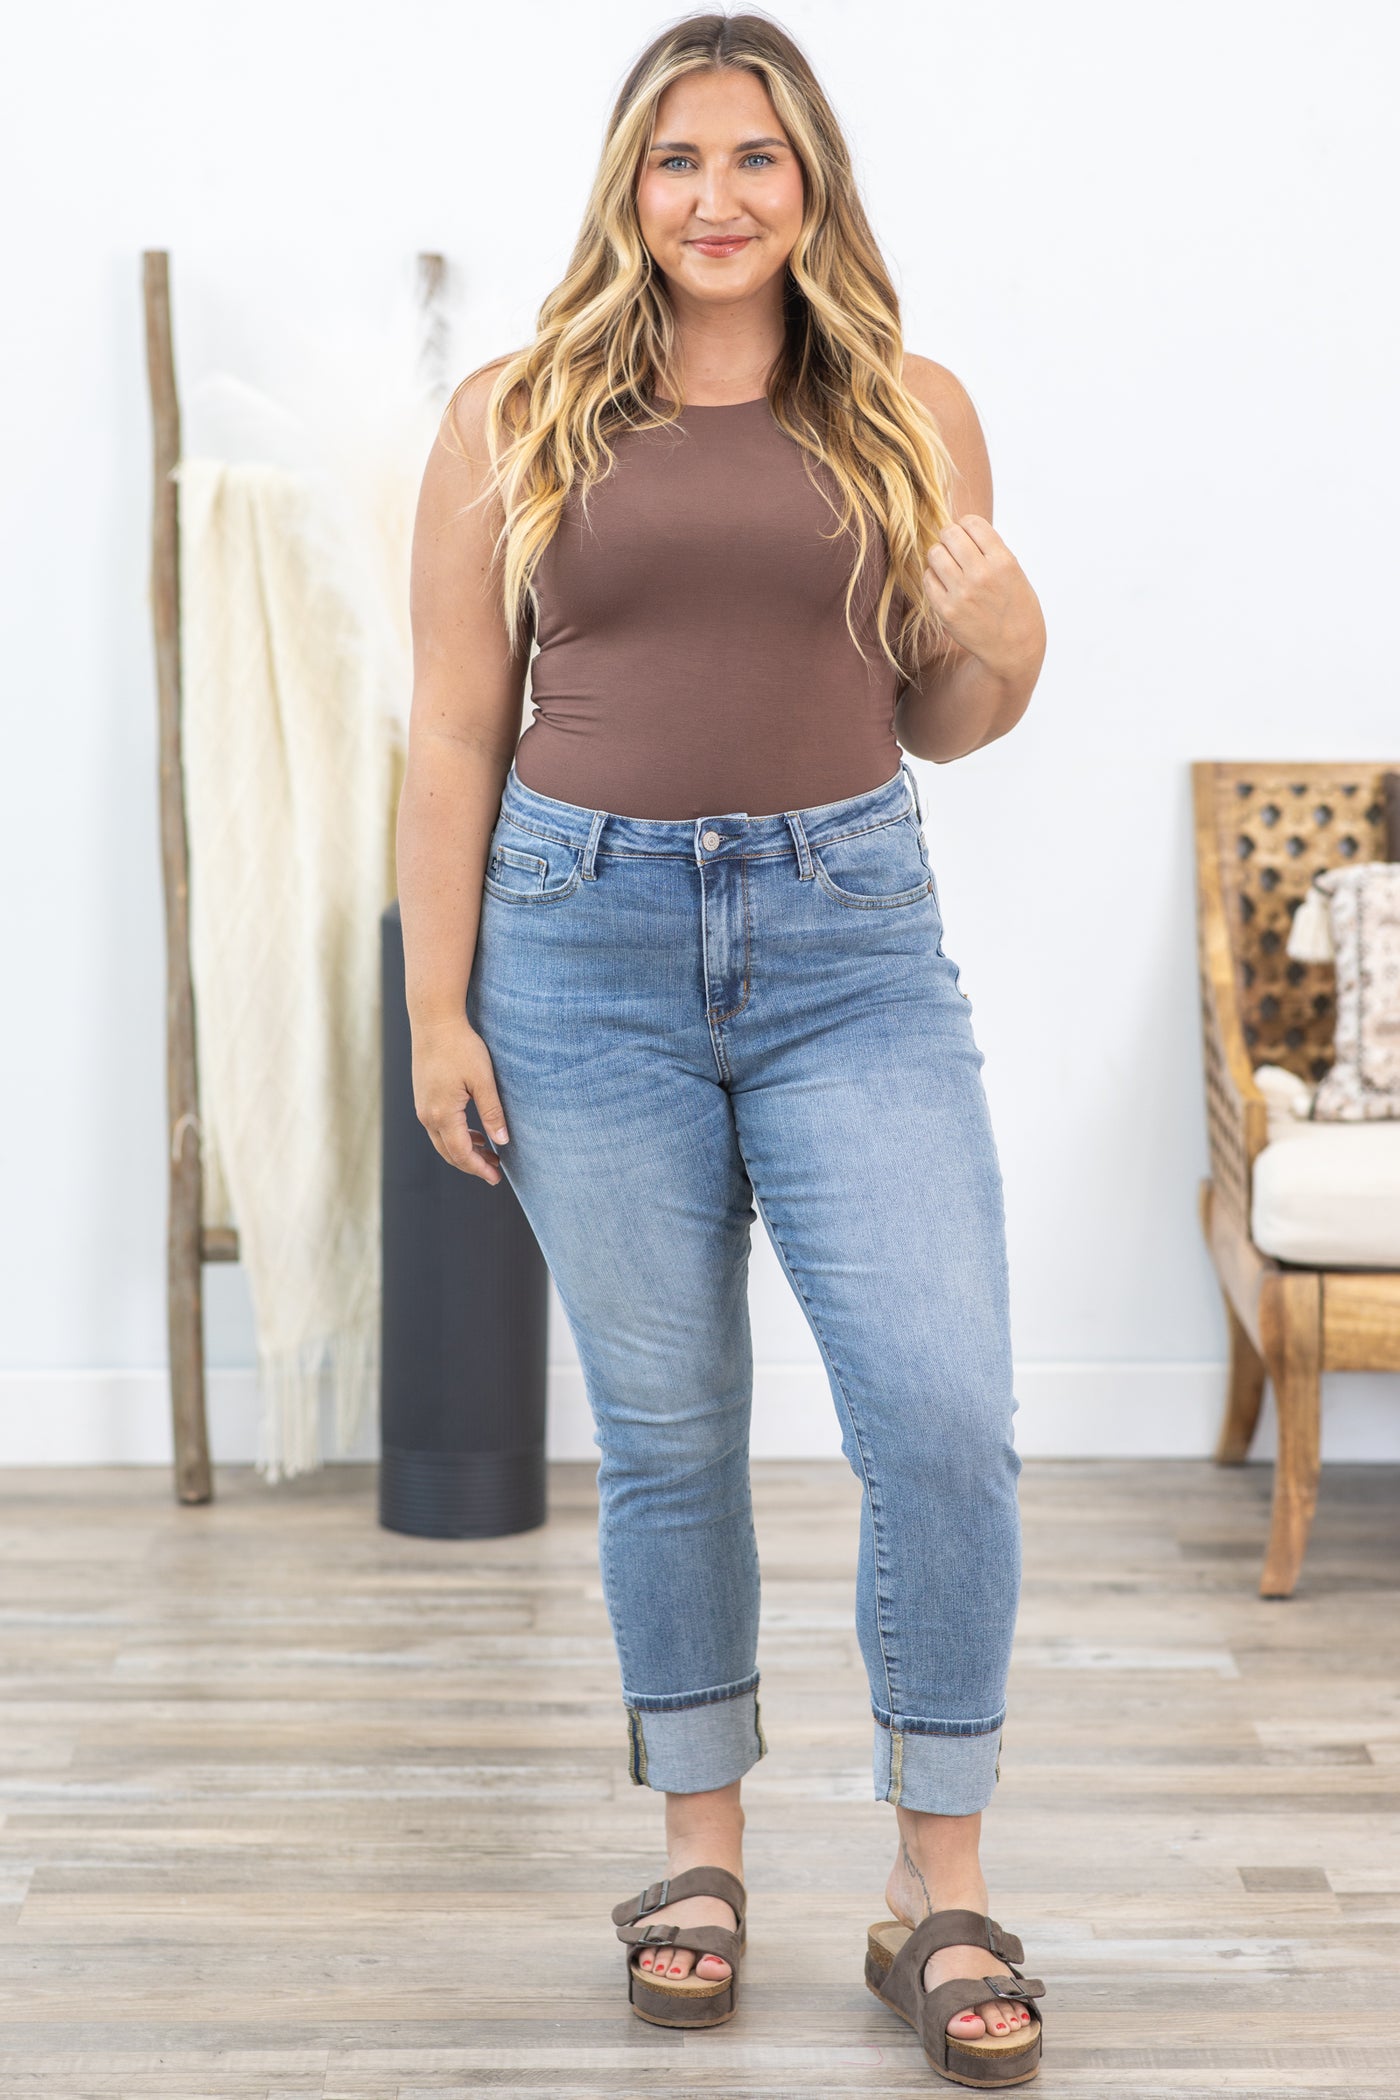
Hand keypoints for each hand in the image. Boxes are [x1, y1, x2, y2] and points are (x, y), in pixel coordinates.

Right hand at [411, 1015, 509, 1184]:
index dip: (479, 1168)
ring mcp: (422, 1107)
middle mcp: (428, 1115)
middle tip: (495, 1172)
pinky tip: (473, 1132)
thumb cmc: (461, 1047)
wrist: (434, 1022)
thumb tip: (502, 1142)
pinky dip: (456, 1136)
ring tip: (489, 1152)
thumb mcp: (483, 1080)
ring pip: (443, 1141)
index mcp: (443, 1114)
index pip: (461, 1153)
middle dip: (472, 1164)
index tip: (496, 1178)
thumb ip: (492, 1112)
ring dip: (464, 1150)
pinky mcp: (423, 1097)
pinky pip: (438, 1127)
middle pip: (449, 1152)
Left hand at [922, 515, 1043, 681]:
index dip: (967, 526)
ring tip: (949, 567)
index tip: (969, 536)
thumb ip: (990, 549)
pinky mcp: (946, 611)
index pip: (972, 522)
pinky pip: (927, 579)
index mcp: (1003, 561)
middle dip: (950, 537)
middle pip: (949, 534)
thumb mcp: (1014, 571)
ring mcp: (962, 594)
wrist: (1014, 648)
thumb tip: (959, 527)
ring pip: (934, 554)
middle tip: (956, 550)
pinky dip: (933, 577)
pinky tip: (945, 584)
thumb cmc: (1016, 606)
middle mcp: (982, 575)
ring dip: (940, 556)